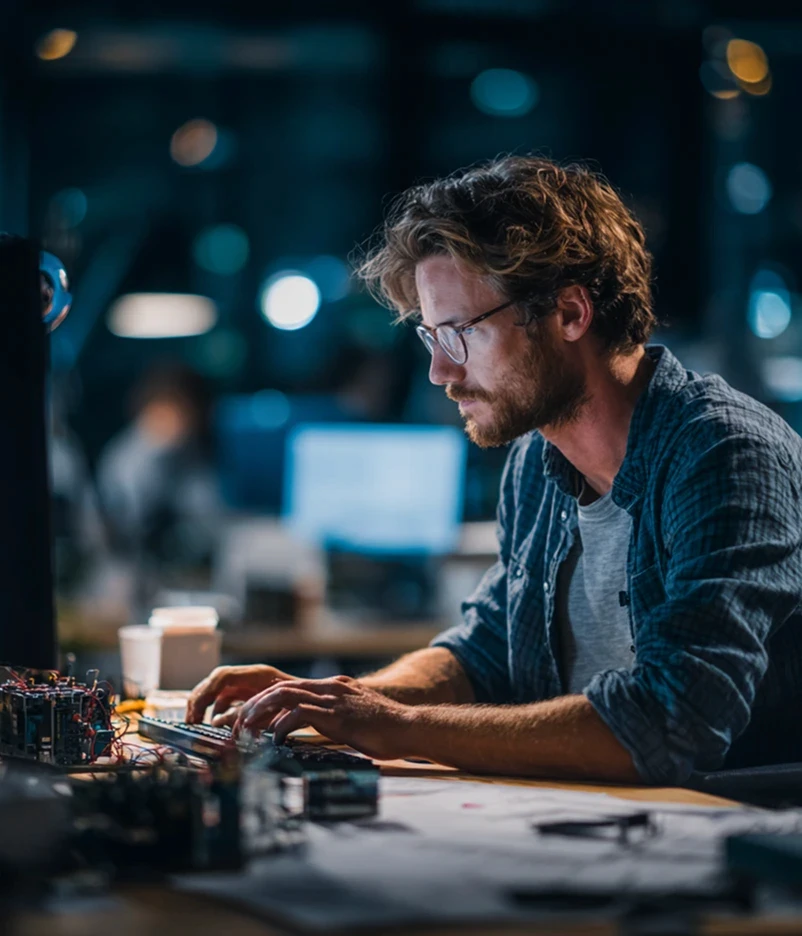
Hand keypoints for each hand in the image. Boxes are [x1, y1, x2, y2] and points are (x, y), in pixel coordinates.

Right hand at [185, 664, 295, 723]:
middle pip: (215, 681)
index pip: (222, 677)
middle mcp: (250, 676)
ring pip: (218, 689)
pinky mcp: (251, 692)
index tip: (196, 714)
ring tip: (197, 723)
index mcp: (256, 675)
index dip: (205, 694)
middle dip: (199, 700)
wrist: (318, 702)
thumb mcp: (273, 711)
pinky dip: (218, 708)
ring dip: (205, 704)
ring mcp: (250, 682)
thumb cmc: (300, 704)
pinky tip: (215, 723)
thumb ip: (246, 716)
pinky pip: (228, 696)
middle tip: (191, 721)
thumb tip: (218, 722)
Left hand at [234, 675, 413, 761]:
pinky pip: (299, 715)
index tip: (249, 717)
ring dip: (260, 713)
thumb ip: (336, 718)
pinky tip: (276, 741)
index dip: (265, 700)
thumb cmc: (387, 729)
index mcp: (333, 688)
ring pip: (284, 696)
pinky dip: (281, 727)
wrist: (411, 727)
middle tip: (238, 724)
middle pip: (280, 688)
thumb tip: (315, 732)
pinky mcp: (336, 715)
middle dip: (255, 705)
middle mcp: (330, 688)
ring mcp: (333, 699)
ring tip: (246, 730)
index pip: (290, 687)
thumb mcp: (355, 718)